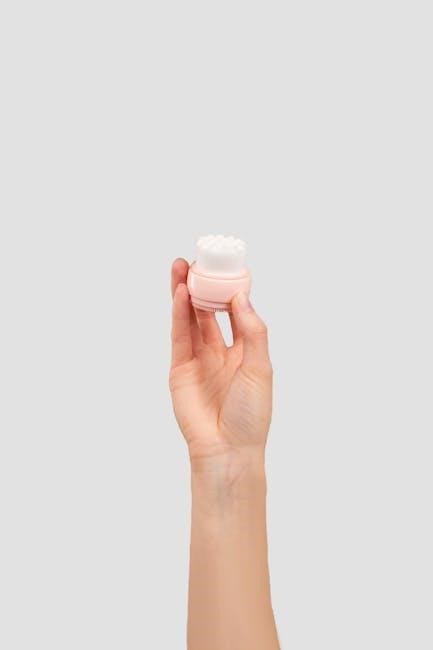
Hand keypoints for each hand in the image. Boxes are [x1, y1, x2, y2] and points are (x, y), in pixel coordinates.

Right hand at [169, 258, 272, 483]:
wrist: (229, 449)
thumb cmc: (251, 414)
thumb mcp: (260, 366)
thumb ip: (252, 330)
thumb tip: (241, 296)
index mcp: (243, 351)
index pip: (233, 312)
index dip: (228, 289)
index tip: (226, 266)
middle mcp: (219, 352)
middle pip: (207, 311)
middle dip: (201, 286)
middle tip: (195, 260)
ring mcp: (198, 359)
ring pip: (190, 319)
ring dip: (184, 293)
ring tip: (180, 267)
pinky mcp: (180, 369)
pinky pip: (180, 336)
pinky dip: (178, 314)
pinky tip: (179, 294)